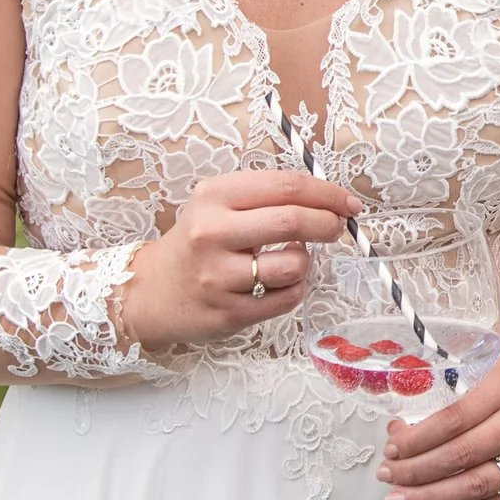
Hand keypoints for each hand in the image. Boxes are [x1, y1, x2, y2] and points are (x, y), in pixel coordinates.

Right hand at [121, 170, 362, 353]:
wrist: (151, 292)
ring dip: (306, 261)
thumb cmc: (199, 242)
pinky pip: (286, 299)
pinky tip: (279, 284)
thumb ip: (269, 197)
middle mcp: (211, 233)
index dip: (327, 193)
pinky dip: (295, 289)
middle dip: (328, 223)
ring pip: (294, 264)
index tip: (348, 203)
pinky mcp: (227, 313)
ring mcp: (217, 276)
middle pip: (293, 220)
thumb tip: (332, 200)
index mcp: (214, 196)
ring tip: (293, 259)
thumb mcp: (219, 204)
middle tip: (337, 227)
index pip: (286, 186)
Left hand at [379, 359, 499, 499]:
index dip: (417, 439)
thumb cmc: (492, 397)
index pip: (452, 419)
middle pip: (461, 454)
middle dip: (416, 470)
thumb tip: (395, 433)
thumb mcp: (466, 384)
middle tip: (387, 475)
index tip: (391, 450)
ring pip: (473, 486)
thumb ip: (430, 405)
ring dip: (428, 498)